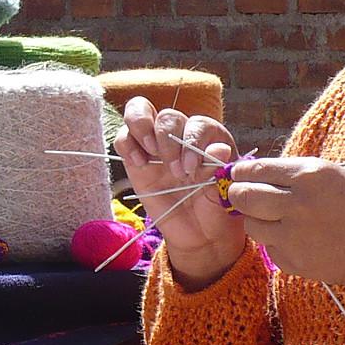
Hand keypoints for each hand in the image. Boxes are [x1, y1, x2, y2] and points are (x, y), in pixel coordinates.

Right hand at [111, 97, 244, 288]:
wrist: (199, 234)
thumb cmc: (215, 208)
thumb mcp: (220, 191)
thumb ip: (218, 169)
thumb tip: (220, 148)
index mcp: (209, 137)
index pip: (198, 124)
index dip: (192, 141)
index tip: (192, 169)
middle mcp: (181, 135)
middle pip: (169, 116)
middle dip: (169, 141)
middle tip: (176, 172)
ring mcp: (156, 144)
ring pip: (141, 111)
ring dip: (144, 128)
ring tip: (151, 153)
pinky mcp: (136, 159)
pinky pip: (123, 137)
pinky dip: (127, 143)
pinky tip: (139, 163)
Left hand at [225, 156, 344, 288]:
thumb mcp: (334, 175)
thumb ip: (296, 175)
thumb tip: (259, 174)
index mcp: (309, 175)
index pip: (256, 169)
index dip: (241, 172)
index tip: (238, 174)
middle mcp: (296, 203)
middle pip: (244, 196)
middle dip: (237, 194)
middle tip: (240, 195)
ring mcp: (292, 235)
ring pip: (251, 225)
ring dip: (255, 219)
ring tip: (271, 218)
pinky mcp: (292, 261)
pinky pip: (269, 248)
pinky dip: (274, 242)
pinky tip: (294, 239)